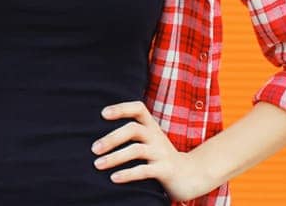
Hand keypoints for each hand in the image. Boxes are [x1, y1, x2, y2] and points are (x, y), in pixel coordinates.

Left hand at [92, 101, 213, 202]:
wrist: (192, 175)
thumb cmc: (162, 158)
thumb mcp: (150, 142)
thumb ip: (132, 136)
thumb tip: (99, 137)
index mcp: (152, 127)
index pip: (138, 109)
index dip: (121, 108)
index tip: (103, 114)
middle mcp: (156, 137)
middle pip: (133, 129)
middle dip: (111, 138)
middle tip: (94, 149)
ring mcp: (161, 153)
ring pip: (136, 150)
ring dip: (114, 157)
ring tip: (98, 164)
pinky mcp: (165, 170)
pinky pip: (144, 170)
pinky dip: (127, 174)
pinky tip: (114, 178)